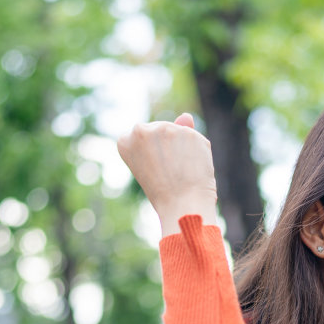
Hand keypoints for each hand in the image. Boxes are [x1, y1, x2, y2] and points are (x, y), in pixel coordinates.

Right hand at [115, 112, 219, 237]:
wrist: (182, 207)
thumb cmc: (165, 193)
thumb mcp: (155, 164)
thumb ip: (165, 137)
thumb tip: (186, 116)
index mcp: (125, 140)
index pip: (141, 136)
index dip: (152, 154)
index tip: (153, 170)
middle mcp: (141, 130)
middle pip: (162, 130)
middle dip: (169, 147)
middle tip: (169, 173)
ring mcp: (166, 128)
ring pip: (180, 132)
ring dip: (184, 148)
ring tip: (181, 171)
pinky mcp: (188, 132)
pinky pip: (197, 139)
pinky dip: (199, 152)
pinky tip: (194, 167)